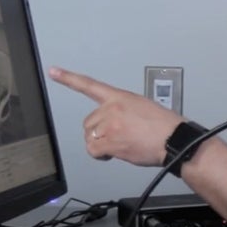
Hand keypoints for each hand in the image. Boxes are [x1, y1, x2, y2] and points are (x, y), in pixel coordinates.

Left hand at [48, 66, 182, 164]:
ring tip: (120, 145)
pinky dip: (101, 155)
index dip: (69, 78)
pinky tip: (113, 154)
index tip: (53, 71)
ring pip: (90, 137)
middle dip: (98, 132)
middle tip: (118, 137)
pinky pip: (94, 150)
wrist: (173, 139)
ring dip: (101, 144)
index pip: (89, 85)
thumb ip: (123, 110)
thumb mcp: (143, 106)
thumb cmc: (165, 125)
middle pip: (88, 122)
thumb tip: (116, 124)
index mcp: (120, 97)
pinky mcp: (110, 142)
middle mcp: (111, 108)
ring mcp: (109, 125)